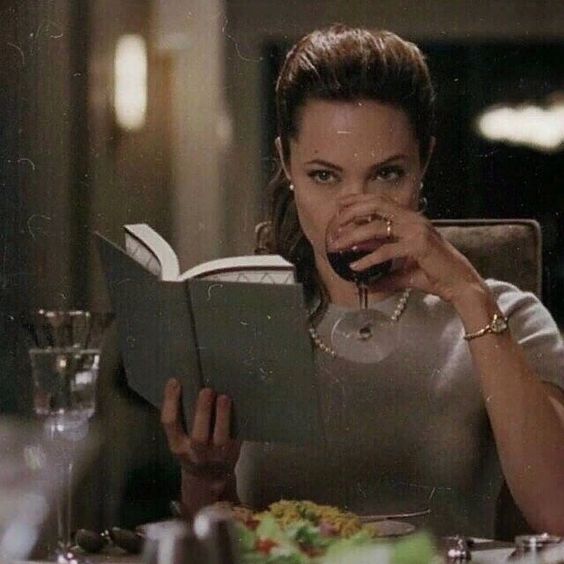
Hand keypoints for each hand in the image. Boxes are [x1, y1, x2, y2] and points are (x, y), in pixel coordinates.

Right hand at [161, 379, 240, 513]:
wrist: (208, 478)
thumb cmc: (193, 449)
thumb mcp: (180, 440)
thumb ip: (183, 420)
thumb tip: (189, 383)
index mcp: (177, 445)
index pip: (170, 423)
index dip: (171, 402)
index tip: (175, 381)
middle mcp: (195, 453)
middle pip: (198, 435)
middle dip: (202, 412)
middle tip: (207, 390)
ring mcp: (216, 455)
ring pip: (220, 438)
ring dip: (223, 417)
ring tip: (224, 397)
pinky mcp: (233, 453)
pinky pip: (236, 437)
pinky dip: (237, 422)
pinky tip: (239, 405)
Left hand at [332, 193, 486, 304]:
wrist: (460, 284)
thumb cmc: (435, 274)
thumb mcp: (404, 272)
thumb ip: (384, 274)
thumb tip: (365, 282)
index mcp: (411, 220)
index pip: (381, 202)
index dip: (359, 200)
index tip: (340, 204)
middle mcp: (413, 220)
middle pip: (376, 205)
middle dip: (352, 211)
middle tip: (334, 223)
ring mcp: (416, 231)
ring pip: (377, 226)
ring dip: (354, 235)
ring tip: (338, 245)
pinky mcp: (418, 245)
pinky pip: (386, 250)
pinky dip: (368, 258)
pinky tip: (355, 265)